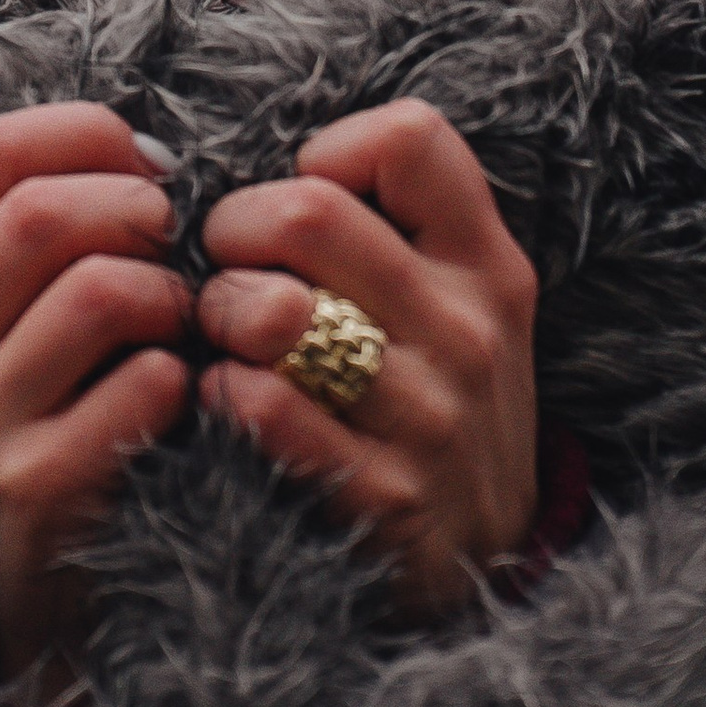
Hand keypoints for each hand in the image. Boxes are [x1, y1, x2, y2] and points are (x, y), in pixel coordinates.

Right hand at [0, 105, 191, 681]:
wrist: (30, 612)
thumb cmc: (46, 439)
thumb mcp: (2, 341)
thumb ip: (37, 249)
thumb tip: (142, 154)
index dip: (81, 135)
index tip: (145, 167)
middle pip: (39, 211)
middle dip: (137, 209)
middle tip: (176, 246)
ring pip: (97, 290)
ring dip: (169, 294)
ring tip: (179, 326)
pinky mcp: (29, 491)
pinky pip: (140, 385)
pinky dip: (181, 376)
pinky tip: (176, 397)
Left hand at [195, 100, 538, 620]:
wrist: (478, 567)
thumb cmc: (432, 406)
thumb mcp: (455, 306)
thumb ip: (389, 229)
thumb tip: (272, 167)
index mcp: (486, 265)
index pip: (411, 139)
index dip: (329, 154)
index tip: (306, 202)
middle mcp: (469, 332)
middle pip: (309, 213)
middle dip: (233, 231)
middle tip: (227, 270)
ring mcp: (431, 418)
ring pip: (275, 311)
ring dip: (219, 315)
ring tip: (223, 337)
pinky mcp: (384, 498)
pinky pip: (265, 410)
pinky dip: (221, 393)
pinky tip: (228, 400)